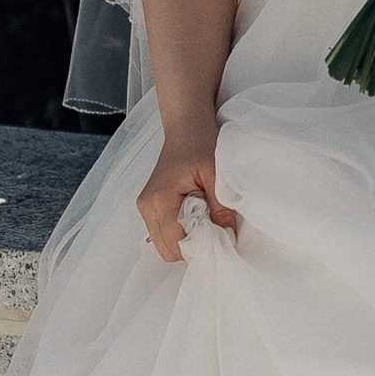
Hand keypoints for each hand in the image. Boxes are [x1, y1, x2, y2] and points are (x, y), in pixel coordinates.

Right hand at [138, 128, 238, 263]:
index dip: (198, 248)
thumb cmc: (200, 143)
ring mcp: (146, 207)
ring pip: (164, 242)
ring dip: (186, 238)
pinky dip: (181, 230)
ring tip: (206, 218)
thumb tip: (228, 238)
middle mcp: (147, 207)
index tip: (219, 238)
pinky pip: (164, 231)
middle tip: (214, 229)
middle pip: (166, 249)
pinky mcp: (150, 205)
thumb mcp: (217, 175)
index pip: (174, 245)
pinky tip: (197, 213)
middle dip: (192, 246)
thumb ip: (221, 208)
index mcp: (160, 201)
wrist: (186, 125)